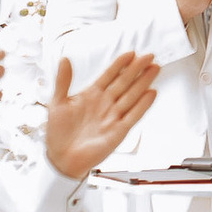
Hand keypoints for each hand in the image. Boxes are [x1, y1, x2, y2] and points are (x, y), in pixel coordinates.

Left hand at [44, 48, 160, 181]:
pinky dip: (143, 105)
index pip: (109, 75)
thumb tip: (65, 59)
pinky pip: (134, 115)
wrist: (61, 159)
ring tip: (154, 69)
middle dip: (137, 69)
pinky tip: (151, 93)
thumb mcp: (57, 103)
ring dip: (143, 82)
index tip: (131, 53)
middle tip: (149, 56)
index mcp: (92, 95)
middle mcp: (105, 103)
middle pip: (125, 82)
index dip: (120, 64)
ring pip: (132, 95)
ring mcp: (113, 116)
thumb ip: (63, 81)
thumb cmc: (58, 133)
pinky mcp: (118, 131)